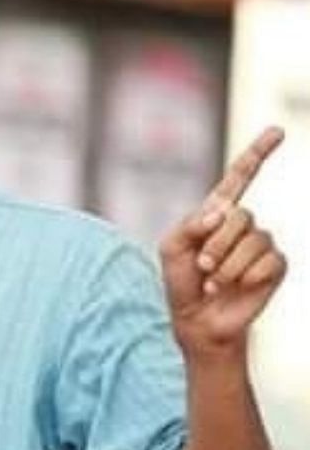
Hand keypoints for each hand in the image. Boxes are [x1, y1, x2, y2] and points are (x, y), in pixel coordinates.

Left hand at [160, 127, 287, 360]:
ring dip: (226, 266)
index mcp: (217, 213)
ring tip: (214, 281)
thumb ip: (190, 224)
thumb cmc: (181, 282)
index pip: (240, 177)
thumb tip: (223, 212)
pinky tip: (233, 288)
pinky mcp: (275, 266)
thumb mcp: (171, 248)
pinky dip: (243, 278)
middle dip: (216, 244)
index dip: (258, 153)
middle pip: (240, 215)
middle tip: (202, 266)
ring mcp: (262, 243)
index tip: (278, 131)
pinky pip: (266, 262)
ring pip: (253, 240)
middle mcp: (243, 224)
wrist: (197, 318)